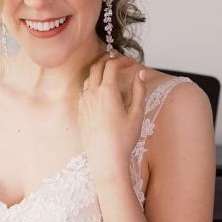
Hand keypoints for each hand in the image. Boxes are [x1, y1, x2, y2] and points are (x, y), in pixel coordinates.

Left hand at [78, 52, 146, 182]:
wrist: (106, 161)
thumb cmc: (123, 140)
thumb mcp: (136, 114)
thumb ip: (139, 91)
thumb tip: (141, 74)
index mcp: (108, 92)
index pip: (112, 65)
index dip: (122, 60)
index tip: (131, 63)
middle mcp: (93, 94)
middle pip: (97, 66)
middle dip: (108, 60)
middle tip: (119, 63)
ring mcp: (84, 103)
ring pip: (89, 78)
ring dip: (99, 72)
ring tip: (110, 75)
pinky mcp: (81, 113)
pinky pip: (84, 92)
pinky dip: (93, 85)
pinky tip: (101, 92)